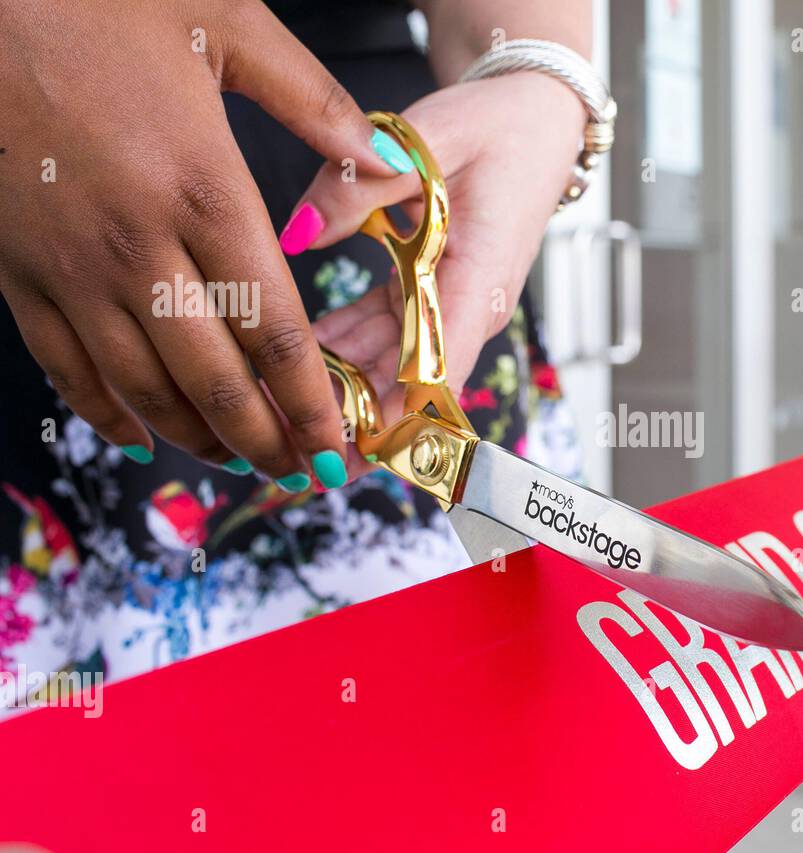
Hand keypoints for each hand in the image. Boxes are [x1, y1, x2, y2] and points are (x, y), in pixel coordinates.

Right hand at [0, 0, 406, 489]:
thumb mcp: (224, 23)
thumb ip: (313, 102)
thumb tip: (383, 159)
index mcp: (207, 193)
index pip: (276, 335)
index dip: (312, 407)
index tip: (339, 450)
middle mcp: (141, 248)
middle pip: (216, 382)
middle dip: (266, 443)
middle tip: (301, 474)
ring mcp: (73, 268)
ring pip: (143, 389)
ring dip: (198, 440)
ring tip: (241, 463)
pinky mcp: (16, 270)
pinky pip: (66, 367)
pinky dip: (107, 413)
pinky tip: (142, 436)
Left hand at [295, 74, 584, 456]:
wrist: (535, 120)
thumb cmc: (499, 128)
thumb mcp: (432, 136)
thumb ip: (363, 181)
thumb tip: (299, 233)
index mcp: (479, 277)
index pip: (439, 363)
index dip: (394, 410)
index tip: (351, 445)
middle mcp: (467, 304)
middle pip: (409, 380)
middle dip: (354, 417)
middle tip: (293, 449)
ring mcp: (448, 302)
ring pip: (391, 363)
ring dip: (342, 390)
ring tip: (280, 415)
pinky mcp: (429, 290)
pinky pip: (382, 332)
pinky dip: (341, 349)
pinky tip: (294, 362)